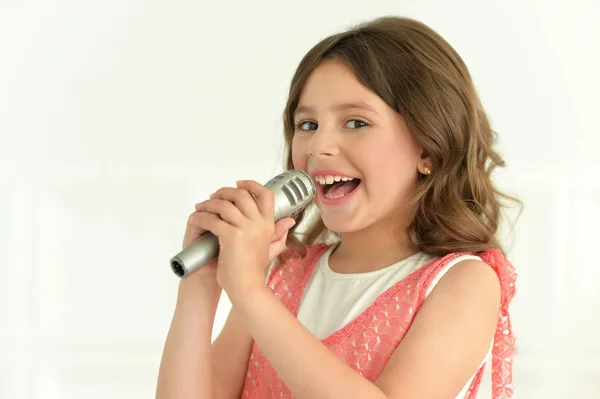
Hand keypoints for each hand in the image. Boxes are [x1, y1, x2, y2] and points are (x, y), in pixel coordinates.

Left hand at [192, 180, 295, 297]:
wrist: (247, 288)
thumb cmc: (254, 271)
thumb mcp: (271, 249)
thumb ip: (279, 234)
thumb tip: (290, 221)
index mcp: (268, 224)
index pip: (266, 195)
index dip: (252, 184)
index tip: (239, 183)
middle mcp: (259, 223)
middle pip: (242, 194)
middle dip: (225, 192)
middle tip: (214, 196)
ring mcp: (245, 229)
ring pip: (224, 205)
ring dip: (209, 204)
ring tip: (201, 207)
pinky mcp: (230, 236)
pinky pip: (213, 219)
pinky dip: (201, 217)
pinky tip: (196, 219)